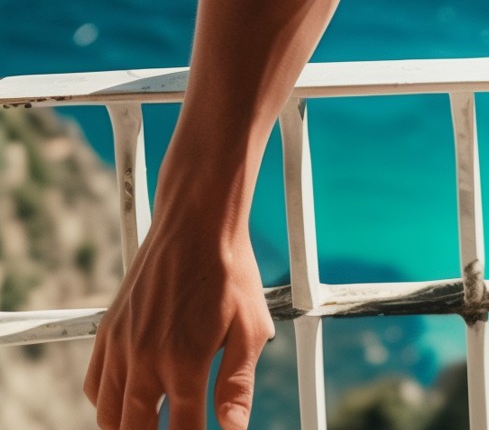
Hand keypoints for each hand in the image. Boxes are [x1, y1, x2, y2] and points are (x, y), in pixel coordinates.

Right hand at [83, 215, 275, 429]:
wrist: (197, 222)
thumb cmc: (230, 271)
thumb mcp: (251, 326)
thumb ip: (238, 382)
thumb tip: (233, 426)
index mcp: (184, 363)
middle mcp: (144, 360)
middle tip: (172, 428)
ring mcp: (120, 346)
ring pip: (108, 417)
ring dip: (127, 427)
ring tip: (150, 424)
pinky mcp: (107, 331)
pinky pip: (95, 386)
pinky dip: (108, 403)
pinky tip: (129, 400)